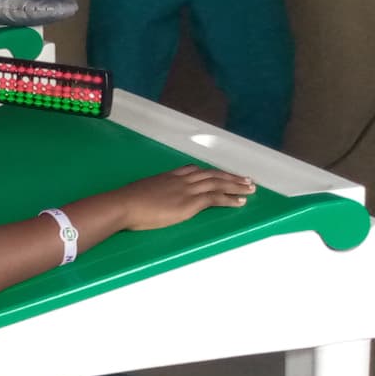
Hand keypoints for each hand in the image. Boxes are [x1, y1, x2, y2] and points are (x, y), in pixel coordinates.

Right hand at [111, 165, 254, 229]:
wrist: (123, 205)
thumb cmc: (124, 203)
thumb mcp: (137, 192)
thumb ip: (147, 194)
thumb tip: (144, 201)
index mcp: (167, 177)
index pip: (193, 170)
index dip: (209, 172)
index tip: (219, 174)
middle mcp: (180, 180)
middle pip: (211, 174)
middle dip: (230, 176)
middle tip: (246, 179)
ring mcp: (186, 190)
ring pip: (218, 183)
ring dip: (236, 185)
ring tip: (250, 188)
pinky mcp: (190, 203)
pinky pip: (215, 198)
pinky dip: (230, 198)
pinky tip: (240, 201)